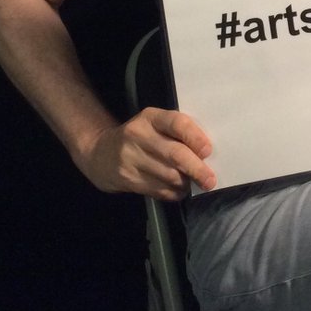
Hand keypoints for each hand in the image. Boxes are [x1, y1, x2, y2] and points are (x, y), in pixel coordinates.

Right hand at [78, 108, 216, 200]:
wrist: (100, 153)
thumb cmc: (139, 137)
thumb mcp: (154, 125)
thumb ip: (176, 133)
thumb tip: (207, 154)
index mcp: (150, 117)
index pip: (177, 123)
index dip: (195, 137)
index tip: (208, 151)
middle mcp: (138, 135)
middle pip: (175, 154)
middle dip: (197, 169)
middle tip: (210, 180)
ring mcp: (131, 158)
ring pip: (169, 176)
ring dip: (186, 183)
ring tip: (193, 183)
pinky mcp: (127, 179)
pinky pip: (159, 190)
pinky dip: (174, 193)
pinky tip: (178, 190)